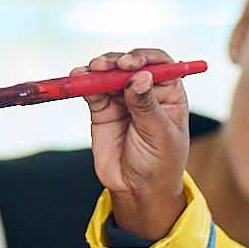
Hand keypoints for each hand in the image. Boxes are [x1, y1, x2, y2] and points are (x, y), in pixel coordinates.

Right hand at [80, 48, 189, 241]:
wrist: (136, 189)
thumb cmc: (159, 163)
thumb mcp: (159, 136)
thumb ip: (147, 107)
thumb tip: (140, 77)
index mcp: (169, 94)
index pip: (161, 64)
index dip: (146, 57)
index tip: (131, 63)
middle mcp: (146, 91)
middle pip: (131, 64)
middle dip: (118, 60)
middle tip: (106, 66)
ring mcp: (123, 98)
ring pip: (110, 73)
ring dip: (100, 67)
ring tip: (92, 69)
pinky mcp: (102, 109)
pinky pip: (92, 90)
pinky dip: (84, 81)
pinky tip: (78, 77)